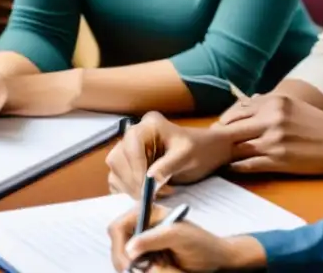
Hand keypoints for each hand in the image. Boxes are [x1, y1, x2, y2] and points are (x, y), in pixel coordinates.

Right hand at [106, 113, 235, 197]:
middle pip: (117, 158)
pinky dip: (127, 191)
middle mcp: (135, 135)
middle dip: (132, 180)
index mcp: (150, 125)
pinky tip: (144, 195)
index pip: (131, 145)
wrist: (207, 152)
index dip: (136, 167)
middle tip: (148, 196)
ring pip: (115, 170)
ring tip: (152, 195)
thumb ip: (169, 165)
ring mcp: (130, 150)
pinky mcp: (129, 166)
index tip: (146, 187)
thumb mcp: (188, 155)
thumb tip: (149, 178)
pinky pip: (117, 179)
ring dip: (129, 187)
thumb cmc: (200, 149)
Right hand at [109, 204, 256, 271]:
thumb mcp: (178, 236)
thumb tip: (129, 248)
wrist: (215, 260)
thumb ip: (153, 238)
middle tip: (149, 270)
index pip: (117, 228)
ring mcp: (143, 247)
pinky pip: (138, 271)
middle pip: (118, 250)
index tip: (129, 264)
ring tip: (164, 268)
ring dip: (141, 271)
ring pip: (127, 265)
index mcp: (146, 214)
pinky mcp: (147, 262)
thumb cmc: (200, 243)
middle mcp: (141, 229)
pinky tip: (164, 269)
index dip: (119, 247)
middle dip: (130, 264)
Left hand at [216, 94, 322, 175]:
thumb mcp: (293, 104)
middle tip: (210, 146)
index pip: (237, 110)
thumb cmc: (319, 123)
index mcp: (274, 102)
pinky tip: (233, 168)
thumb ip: (269, 103)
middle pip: (232, 128)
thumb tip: (247, 101)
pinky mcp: (278, 160)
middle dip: (220, 138)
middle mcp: (271, 118)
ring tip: (217, 158)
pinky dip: (237, 167)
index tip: (218, 129)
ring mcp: (273, 140)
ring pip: (237, 147)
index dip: (224, 121)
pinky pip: (248, 165)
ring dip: (226, 154)